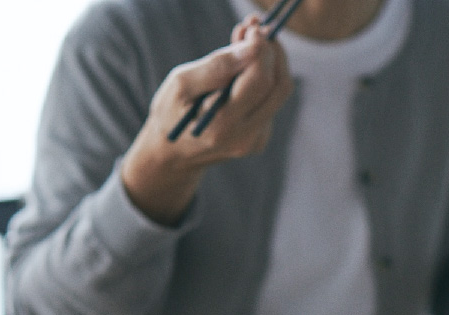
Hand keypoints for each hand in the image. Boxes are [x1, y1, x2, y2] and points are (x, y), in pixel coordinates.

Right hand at [120, 15, 293, 224]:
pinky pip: (270, 101)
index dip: (262, 50)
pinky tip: (241, 65)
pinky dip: (262, 76)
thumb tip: (251, 47)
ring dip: (267, 60)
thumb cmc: (171, 113)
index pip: (259, 83)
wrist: (172, 154)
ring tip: (243, 39)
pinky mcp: (259, 138)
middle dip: (271, 52)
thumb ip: (216, 67)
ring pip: (277, 92)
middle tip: (253, 27)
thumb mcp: (181, 85)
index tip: (253, 28)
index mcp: (221, 126)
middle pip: (278, 87)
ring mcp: (255, 140)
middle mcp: (244, 137)